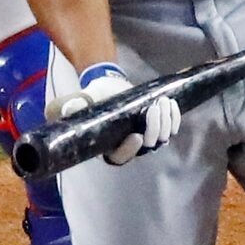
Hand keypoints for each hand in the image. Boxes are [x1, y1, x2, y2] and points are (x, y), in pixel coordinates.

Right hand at [57, 62, 180, 165]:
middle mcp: (129, 146)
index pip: (119, 157)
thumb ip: (77, 105)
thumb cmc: (95, 97)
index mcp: (109, 146)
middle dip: (154, 129)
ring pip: (162, 139)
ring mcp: (146, 137)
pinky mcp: (158, 127)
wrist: (110, 87)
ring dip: (166, 122)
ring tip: (162, 102)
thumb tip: (69, 109)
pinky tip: (171, 103)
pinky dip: (174, 118)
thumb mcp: (85, 99)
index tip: (136, 136)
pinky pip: (171, 129)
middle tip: (153, 109)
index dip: (129, 150)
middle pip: (147, 148)